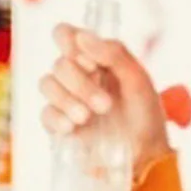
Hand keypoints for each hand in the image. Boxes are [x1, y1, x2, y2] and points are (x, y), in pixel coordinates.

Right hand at [40, 23, 170, 180]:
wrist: (142, 155)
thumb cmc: (145, 115)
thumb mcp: (138, 79)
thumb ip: (114, 53)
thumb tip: (81, 37)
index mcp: (96, 58)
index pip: (65, 35)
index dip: (69, 42)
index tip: (92, 62)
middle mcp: (78, 75)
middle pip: (58, 64)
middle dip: (80, 84)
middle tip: (105, 105)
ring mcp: (65, 100)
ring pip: (47, 85)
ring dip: (68, 100)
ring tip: (89, 117)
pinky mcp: (58, 124)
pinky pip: (44, 113)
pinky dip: (57, 118)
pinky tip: (73, 128)